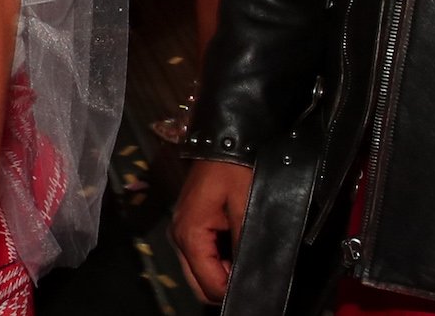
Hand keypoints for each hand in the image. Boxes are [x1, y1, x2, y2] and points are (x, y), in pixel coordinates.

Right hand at [173, 158, 254, 302]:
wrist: (222, 143)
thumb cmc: (234, 172)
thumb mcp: (245, 207)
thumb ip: (244, 245)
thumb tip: (250, 276)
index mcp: (190, 234)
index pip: (208, 283)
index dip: (232, 291)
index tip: (255, 286)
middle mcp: (179, 237)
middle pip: (198, 284)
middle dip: (223, 287)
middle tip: (251, 277)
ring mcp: (181, 231)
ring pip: (198, 272)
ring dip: (221, 275)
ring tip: (246, 264)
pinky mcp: (188, 225)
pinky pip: (199, 257)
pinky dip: (217, 263)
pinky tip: (235, 254)